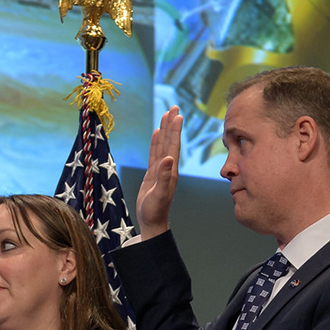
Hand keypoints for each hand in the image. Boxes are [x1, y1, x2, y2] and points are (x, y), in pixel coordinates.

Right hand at [135, 105, 181, 238]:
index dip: (175, 130)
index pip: (174, 146)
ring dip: (165, 130)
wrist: (152, 222)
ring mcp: (161, 170)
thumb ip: (164, 177)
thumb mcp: (158, 194)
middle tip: (174, 106)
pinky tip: (157, 133)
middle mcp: (168, 168)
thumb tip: (168, 159)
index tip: (177, 114)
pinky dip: (156, 142)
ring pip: (163, 145)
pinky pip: (155, 153)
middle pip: (170, 142)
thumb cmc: (154, 211)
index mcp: (171, 171)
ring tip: (166, 114)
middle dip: (172, 124)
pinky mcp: (153, 174)